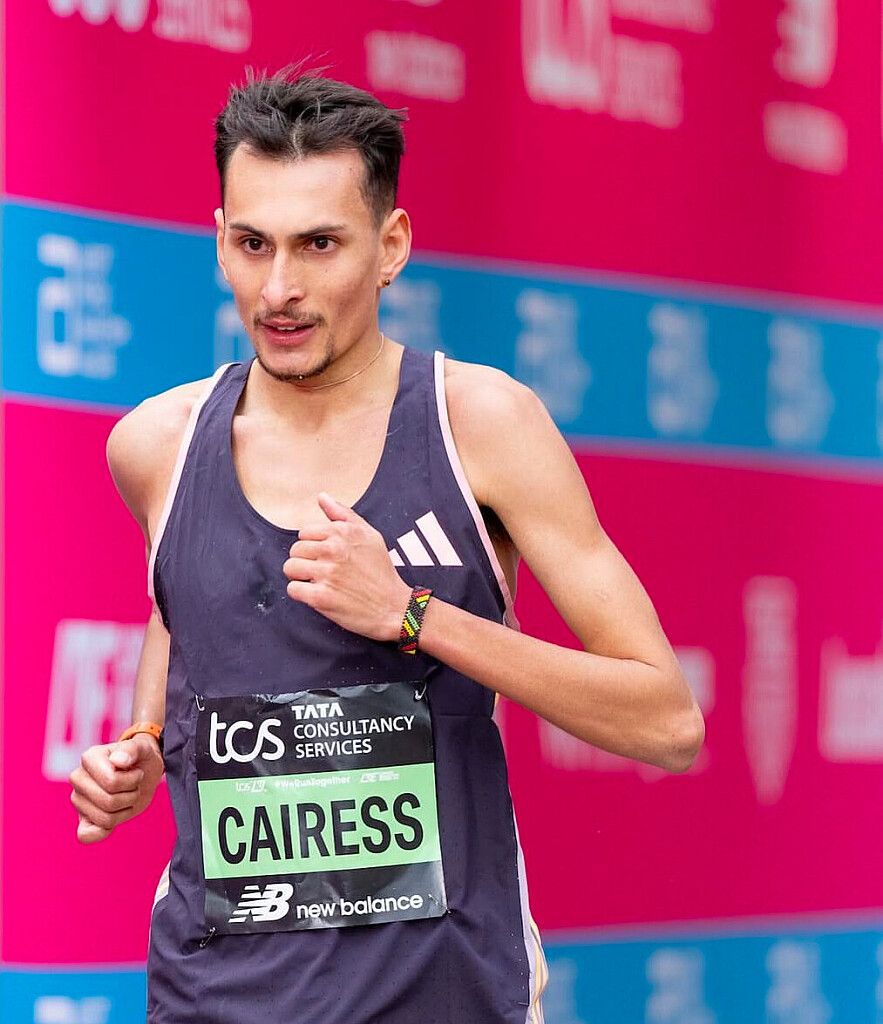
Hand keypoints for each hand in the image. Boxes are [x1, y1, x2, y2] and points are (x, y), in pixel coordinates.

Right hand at [69, 733, 164, 843]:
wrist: (143, 772)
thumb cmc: (141, 758)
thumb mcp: (143, 748)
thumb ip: (131, 750)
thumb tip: (117, 760)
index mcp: (89, 758)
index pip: (111, 782)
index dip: (133, 781)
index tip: (136, 772)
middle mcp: (78, 778)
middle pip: (108, 802)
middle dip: (131, 796)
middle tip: (134, 785)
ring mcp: (78, 799)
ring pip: (105, 819)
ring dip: (125, 809)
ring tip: (127, 795)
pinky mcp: (82, 818)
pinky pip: (85, 836)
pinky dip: (104, 832)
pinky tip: (114, 817)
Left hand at [283, 492, 411, 640]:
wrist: (392, 607)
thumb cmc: (381, 571)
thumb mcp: (370, 535)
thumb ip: (343, 514)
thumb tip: (321, 497)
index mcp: (343, 532)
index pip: (305, 532)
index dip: (314, 546)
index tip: (327, 557)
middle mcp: (333, 549)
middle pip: (295, 550)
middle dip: (306, 561)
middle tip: (323, 572)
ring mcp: (327, 573)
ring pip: (290, 568)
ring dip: (300, 577)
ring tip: (318, 582)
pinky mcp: (321, 597)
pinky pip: (293, 589)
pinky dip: (301, 594)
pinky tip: (317, 595)